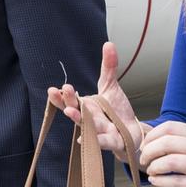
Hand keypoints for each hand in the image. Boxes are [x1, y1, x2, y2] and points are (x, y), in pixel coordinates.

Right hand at [47, 42, 143, 157]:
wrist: (133, 131)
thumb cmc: (117, 111)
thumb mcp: (111, 87)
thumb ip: (108, 67)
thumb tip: (108, 44)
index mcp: (86, 106)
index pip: (71, 101)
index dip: (61, 97)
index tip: (52, 89)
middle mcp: (89, 119)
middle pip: (76, 111)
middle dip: (68, 101)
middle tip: (64, 90)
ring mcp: (99, 131)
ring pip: (87, 126)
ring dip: (78, 119)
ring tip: (69, 111)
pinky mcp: (113, 142)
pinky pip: (103, 142)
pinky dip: (95, 141)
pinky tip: (83, 139)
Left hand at [139, 121, 185, 186]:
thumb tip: (154, 142)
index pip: (170, 127)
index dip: (152, 135)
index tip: (145, 145)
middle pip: (167, 142)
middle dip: (149, 151)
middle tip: (144, 160)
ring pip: (170, 161)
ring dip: (154, 167)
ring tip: (151, 171)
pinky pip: (178, 182)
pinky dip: (162, 182)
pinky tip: (156, 181)